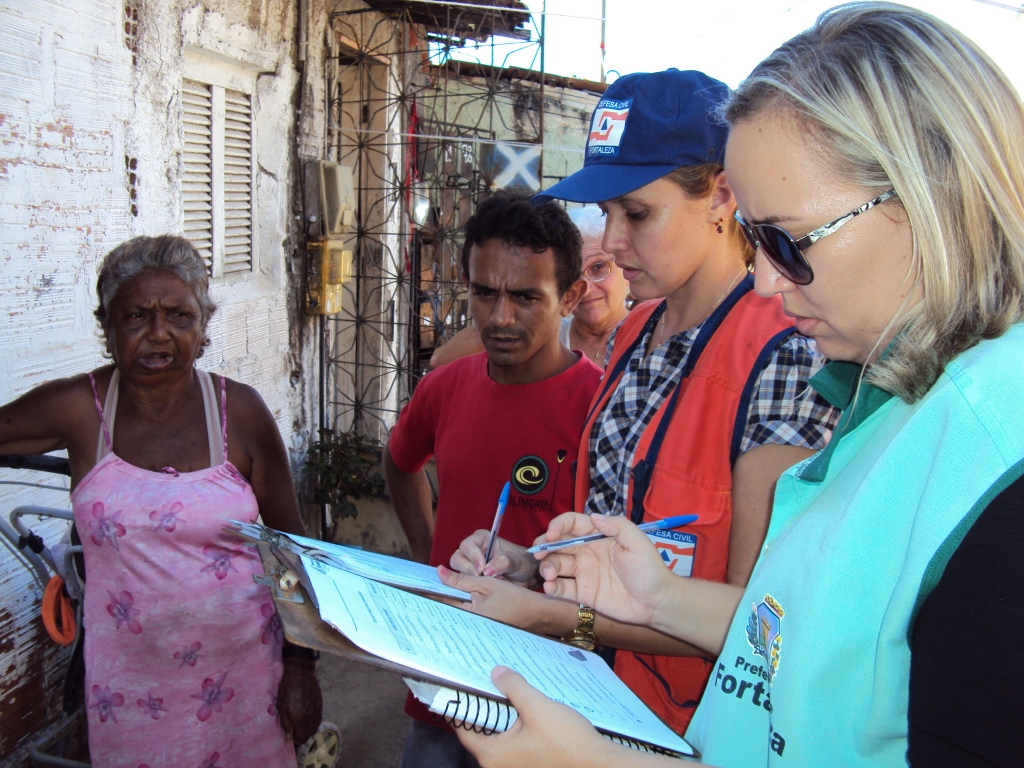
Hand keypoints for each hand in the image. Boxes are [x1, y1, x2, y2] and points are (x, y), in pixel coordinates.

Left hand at [277, 657, 321, 744]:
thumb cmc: (287, 688)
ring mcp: (316, 710)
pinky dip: (314, 722)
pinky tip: (308, 718)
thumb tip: (289, 737)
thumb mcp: (281, 706)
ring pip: (315, 727)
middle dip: (303, 736)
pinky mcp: (320, 703)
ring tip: (302, 727)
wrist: (300, 672)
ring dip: (309, 730)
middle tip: (297, 733)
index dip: (296, 740)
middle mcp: (309, 716)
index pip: (301, 737)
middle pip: (310, 734)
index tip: (292, 738)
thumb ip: (285, 723)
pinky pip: (318, 718)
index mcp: (298, 718)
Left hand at [437, 565, 572, 634]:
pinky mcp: (483, 628)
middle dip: (440, 596)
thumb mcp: (487, 582)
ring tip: (446, 589)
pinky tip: (464, 598)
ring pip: (457, 611)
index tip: (419, 584)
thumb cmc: (515, 599)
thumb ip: (462, 579)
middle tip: (432, 584)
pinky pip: (467, 615)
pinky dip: (463, 606)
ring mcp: (477, 628)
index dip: (432, 590)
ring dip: (452, 601)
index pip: (442, 601)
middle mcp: (470, 625)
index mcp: (469, 615)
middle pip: (448, 608)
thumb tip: (440, 571)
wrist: (537, 614)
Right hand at [450, 531, 539, 585]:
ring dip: (470, 580)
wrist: (525, 576)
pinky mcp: (470, 579)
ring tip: (487, 584)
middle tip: (482, 578)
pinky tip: (481, 591)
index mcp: (481, 539)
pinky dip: (470, 588)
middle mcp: (472, 551)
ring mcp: (470, 566)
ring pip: (458, 572)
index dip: (472, 556)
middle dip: (469, 570)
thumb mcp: (514, 561)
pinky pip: (463, 584)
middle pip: (457, 559)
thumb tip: (487, 571)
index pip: (467, 545)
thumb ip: (502, 562)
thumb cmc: (520, 562)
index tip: (481, 568)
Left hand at [456, 666, 614, 767]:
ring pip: (500, 737)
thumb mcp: (537, 707)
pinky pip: (515, 744)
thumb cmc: (567, 741)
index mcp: (493, 755)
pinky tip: (526, 709)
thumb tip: (495, 673)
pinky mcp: (531, 766)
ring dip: (502, 716)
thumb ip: (513, 687)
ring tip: (507, 690)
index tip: (460, 686)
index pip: (463, 729)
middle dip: (485, 707)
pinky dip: (515, 727)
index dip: (460, 706)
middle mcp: (499, 766)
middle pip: (482, 733)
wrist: (599, 766)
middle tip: (487, 681)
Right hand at [536, 513, 673, 626]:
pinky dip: (552, 587)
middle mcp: (586, 551)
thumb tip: (593, 517)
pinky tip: (550, 588)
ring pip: (556, 565)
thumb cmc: (650, 569)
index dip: (558, 526)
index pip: (572, 524)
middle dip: (544, 547)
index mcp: (598, 536)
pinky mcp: (582, 593)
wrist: (657, 602)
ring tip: (548, 575)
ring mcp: (583, 572)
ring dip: (546, 567)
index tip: (551, 536)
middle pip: (558, 544)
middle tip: (538, 555)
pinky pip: (562, 588)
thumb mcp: (638, 543)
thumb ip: (617, 527)